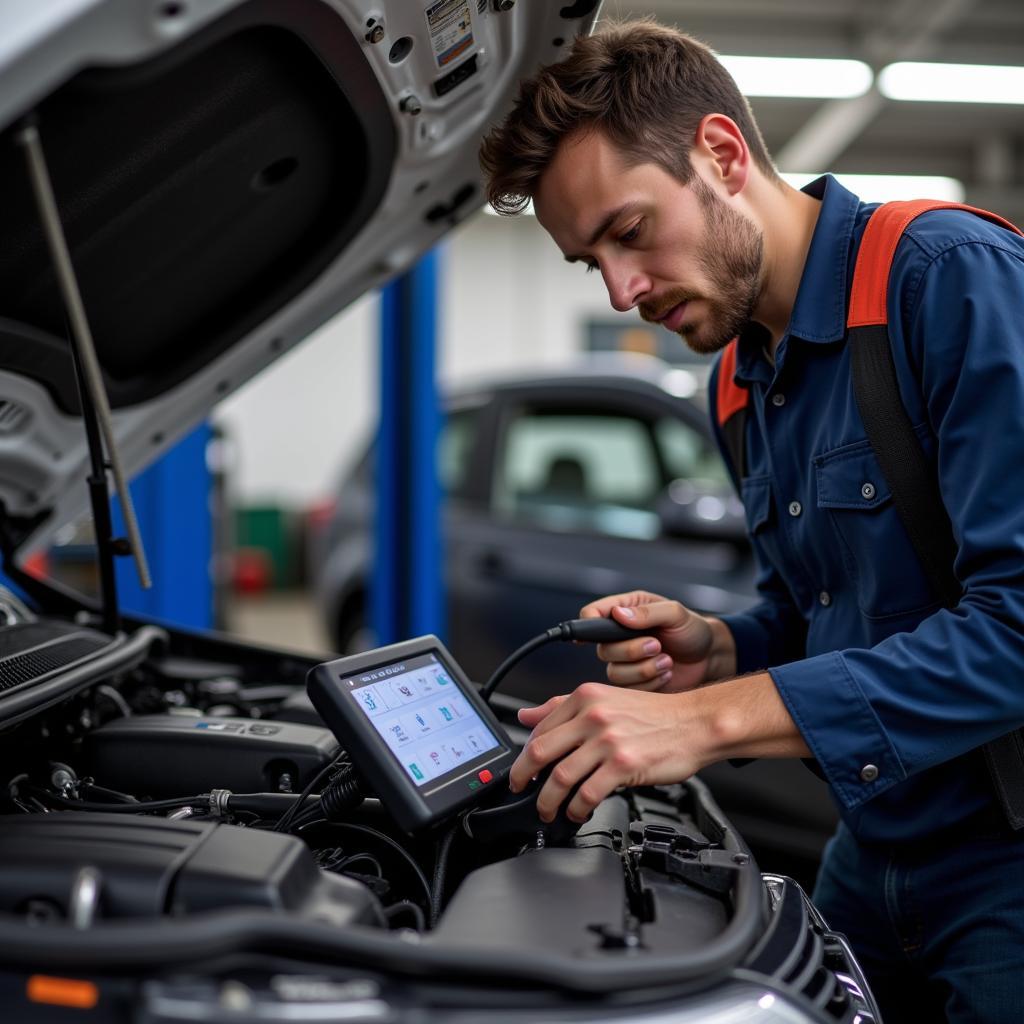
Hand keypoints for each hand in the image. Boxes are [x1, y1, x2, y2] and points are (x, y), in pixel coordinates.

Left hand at [509, 673, 808, 823]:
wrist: (697, 723)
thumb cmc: (656, 715)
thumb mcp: (606, 700)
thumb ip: (564, 707)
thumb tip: (526, 714)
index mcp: (585, 698)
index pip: (540, 727)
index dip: (524, 754)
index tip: (521, 769)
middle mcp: (593, 716)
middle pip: (540, 751)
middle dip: (523, 778)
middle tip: (520, 791)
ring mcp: (607, 740)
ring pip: (560, 777)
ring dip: (548, 800)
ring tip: (548, 811)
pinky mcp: (623, 765)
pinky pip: (588, 794)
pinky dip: (577, 809)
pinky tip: (578, 814)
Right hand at [580, 590, 727, 692]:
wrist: (709, 658)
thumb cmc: (692, 630)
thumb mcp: (675, 613)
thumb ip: (647, 613)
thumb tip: (619, 614)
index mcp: (625, 611)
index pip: (591, 615)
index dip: (588, 623)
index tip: (600, 631)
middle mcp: (619, 636)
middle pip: (601, 650)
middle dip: (632, 651)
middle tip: (657, 645)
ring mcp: (625, 661)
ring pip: (614, 673)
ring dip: (644, 669)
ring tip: (667, 660)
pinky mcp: (633, 683)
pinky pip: (628, 691)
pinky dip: (650, 684)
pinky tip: (666, 672)